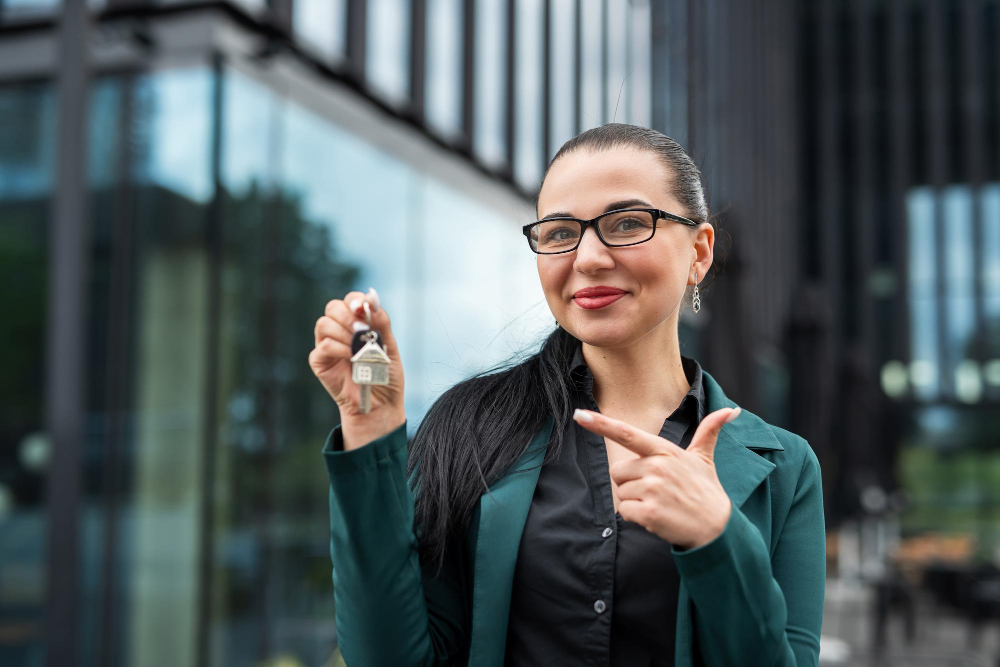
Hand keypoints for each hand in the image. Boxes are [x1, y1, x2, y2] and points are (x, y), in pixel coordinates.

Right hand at [309, 288, 405, 447]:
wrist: (380, 404)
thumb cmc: (385, 374)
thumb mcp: (389, 345)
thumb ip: (381, 322)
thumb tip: (372, 298)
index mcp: (357, 324)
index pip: (350, 301)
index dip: (356, 301)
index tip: (364, 309)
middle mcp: (339, 331)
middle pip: (333, 307)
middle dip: (348, 315)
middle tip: (362, 330)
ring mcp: (327, 345)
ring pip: (324, 323)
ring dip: (343, 332)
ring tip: (358, 347)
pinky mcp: (319, 361)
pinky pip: (323, 346)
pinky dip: (339, 348)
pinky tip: (352, 358)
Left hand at [572, 406, 740, 549]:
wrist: (717, 529)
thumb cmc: (706, 491)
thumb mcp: (705, 458)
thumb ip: (709, 431)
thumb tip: (730, 410)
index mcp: (664, 451)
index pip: (628, 434)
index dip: (601, 424)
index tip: (579, 415)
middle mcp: (656, 467)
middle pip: (618, 471)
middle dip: (631, 482)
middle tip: (657, 491)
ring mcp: (652, 490)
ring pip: (621, 493)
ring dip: (635, 502)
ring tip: (660, 503)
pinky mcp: (648, 513)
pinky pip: (624, 512)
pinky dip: (635, 517)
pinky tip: (656, 517)